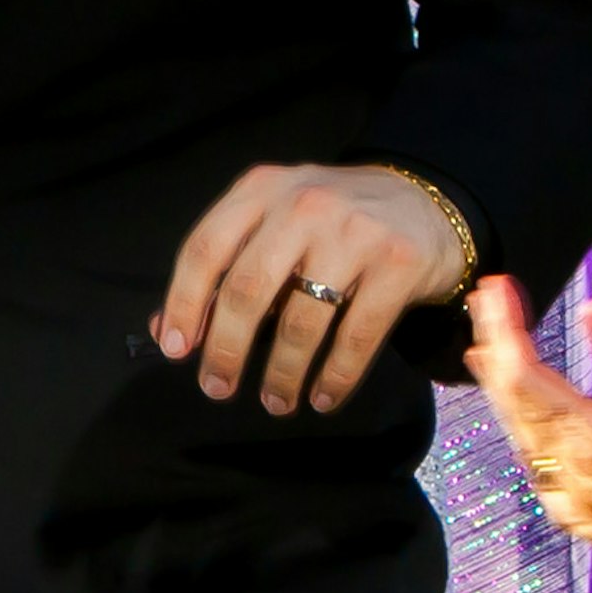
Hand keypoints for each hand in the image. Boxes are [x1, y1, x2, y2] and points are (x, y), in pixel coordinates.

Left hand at [155, 161, 473, 417]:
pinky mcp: (398, 263)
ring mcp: (354, 232)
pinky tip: (322, 398)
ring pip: (301, 320)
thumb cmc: (331, 223)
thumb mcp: (273, 225)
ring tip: (275, 402)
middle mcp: (304, 204)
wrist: (425, 199)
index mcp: (261, 190)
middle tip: (217, 388)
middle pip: (247, 289)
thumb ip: (222, 269)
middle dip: (226, 349)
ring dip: (282, 372)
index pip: (205, 249)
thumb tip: (166, 331)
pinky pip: (357, 334)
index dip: (183, 304)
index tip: (176, 351)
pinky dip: (335, 376)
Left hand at [467, 280, 591, 592]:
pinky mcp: (590, 519)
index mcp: (586, 442)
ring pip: (521, 436)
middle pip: (512, 404)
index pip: (523, 375)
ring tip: (489, 356)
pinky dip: (526, 434)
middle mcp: (567, 473)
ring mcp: (574, 499)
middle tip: (482, 305)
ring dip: (504, 391)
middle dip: (495, 349)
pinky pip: (540, 468)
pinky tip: (530, 434)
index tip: (493, 288)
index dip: (505, 328)